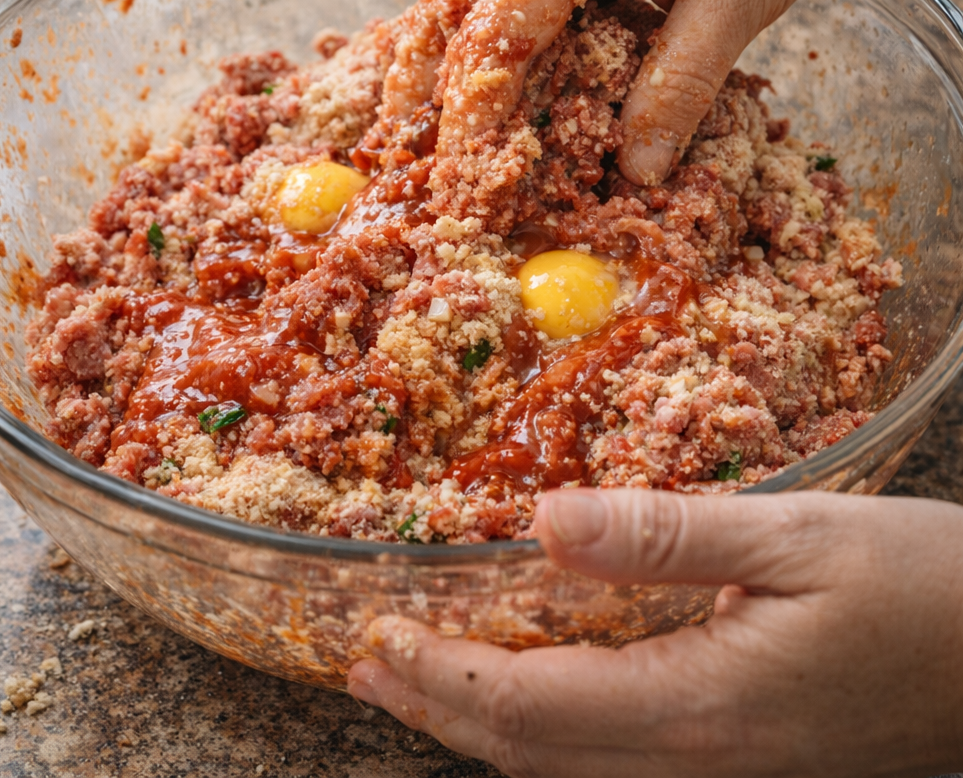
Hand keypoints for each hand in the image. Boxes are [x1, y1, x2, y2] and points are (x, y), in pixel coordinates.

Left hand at [348, 488, 962, 777]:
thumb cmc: (921, 589)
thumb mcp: (796, 538)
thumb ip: (664, 536)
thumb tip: (545, 520)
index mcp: (699, 706)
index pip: (527, 707)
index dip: (441, 674)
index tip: (378, 635)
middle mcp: (696, 762)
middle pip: (527, 753)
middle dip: (437, 706)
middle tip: (365, 667)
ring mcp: (720, 773)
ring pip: (562, 766)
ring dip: (478, 721)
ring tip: (416, 679)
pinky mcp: (740, 760)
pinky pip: (609, 757)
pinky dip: (541, 726)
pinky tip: (525, 687)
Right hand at [425, 0, 962, 185]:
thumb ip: (679, 88)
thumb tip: (638, 172)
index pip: (495, 34)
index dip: (473, 118)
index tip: (468, 182)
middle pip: (452, 13)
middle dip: (431, 95)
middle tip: (422, 168)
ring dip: (449, 68)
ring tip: (433, 139)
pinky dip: (492, 43)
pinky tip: (494, 89)